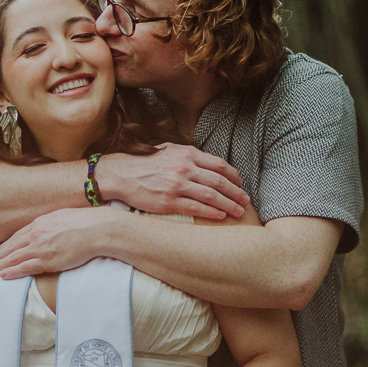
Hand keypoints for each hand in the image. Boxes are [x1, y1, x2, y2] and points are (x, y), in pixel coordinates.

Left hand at [0, 207, 112, 277]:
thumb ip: (50, 223)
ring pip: (15, 258)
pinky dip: (13, 272)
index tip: (0, 251)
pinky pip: (26, 267)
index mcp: (40, 223)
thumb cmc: (84, 222)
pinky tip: (4, 275)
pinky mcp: (48, 260)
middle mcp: (37, 235)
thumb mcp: (62, 216)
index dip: (7, 245)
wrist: (97, 229)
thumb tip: (47, 226)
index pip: (18, 236)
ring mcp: (41, 248)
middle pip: (12, 247)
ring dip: (1, 265)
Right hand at [99, 144, 248, 219]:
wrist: (121, 174)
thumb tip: (207, 162)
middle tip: (246, 201)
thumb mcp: (169, 151)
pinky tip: (221, 216)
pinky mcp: (169, 201)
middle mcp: (184, 168)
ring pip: (212, 195)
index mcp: (186, 154)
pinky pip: (196, 208)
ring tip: (239, 211)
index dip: (234, 175)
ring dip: (229, 204)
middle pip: (220, 181)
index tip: (241, 184)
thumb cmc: (145, 163)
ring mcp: (177, 185)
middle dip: (236, 192)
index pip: (219, 164)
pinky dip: (212, 212)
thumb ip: (188, 155)